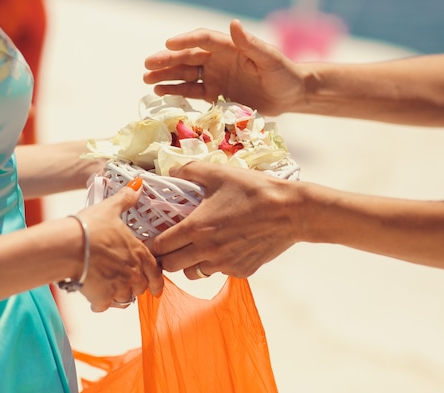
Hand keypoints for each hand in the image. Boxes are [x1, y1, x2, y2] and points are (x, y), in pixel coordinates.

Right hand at [76, 184, 163, 311]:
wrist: (68, 247)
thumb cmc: (90, 228)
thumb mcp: (110, 209)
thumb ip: (126, 199)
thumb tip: (138, 186)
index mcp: (139, 253)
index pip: (155, 271)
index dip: (155, 280)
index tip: (155, 287)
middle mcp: (133, 273)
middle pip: (140, 287)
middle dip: (134, 286)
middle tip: (124, 282)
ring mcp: (118, 287)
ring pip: (125, 298)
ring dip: (119, 295)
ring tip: (109, 288)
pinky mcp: (102, 298)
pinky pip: (105, 305)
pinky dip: (101, 302)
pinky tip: (94, 295)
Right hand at [143, 19, 303, 115]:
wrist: (290, 95)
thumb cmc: (283, 74)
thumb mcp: (269, 59)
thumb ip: (251, 44)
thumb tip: (233, 23)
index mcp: (229, 47)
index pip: (203, 40)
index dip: (185, 41)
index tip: (168, 44)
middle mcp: (218, 60)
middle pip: (188, 57)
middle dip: (167, 60)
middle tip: (148, 65)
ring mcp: (215, 77)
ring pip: (185, 74)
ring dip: (166, 76)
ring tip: (147, 79)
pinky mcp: (215, 94)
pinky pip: (192, 92)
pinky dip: (176, 91)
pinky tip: (160, 92)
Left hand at [150, 162, 297, 278]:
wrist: (291, 211)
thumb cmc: (255, 190)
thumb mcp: (220, 173)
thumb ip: (190, 171)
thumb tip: (172, 170)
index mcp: (196, 228)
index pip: (159, 246)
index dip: (152, 243)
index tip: (153, 237)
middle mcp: (207, 251)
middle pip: (170, 266)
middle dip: (166, 256)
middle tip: (171, 244)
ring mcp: (225, 264)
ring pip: (193, 273)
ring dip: (190, 262)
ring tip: (198, 246)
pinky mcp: (241, 271)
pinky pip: (219, 272)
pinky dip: (216, 263)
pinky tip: (225, 246)